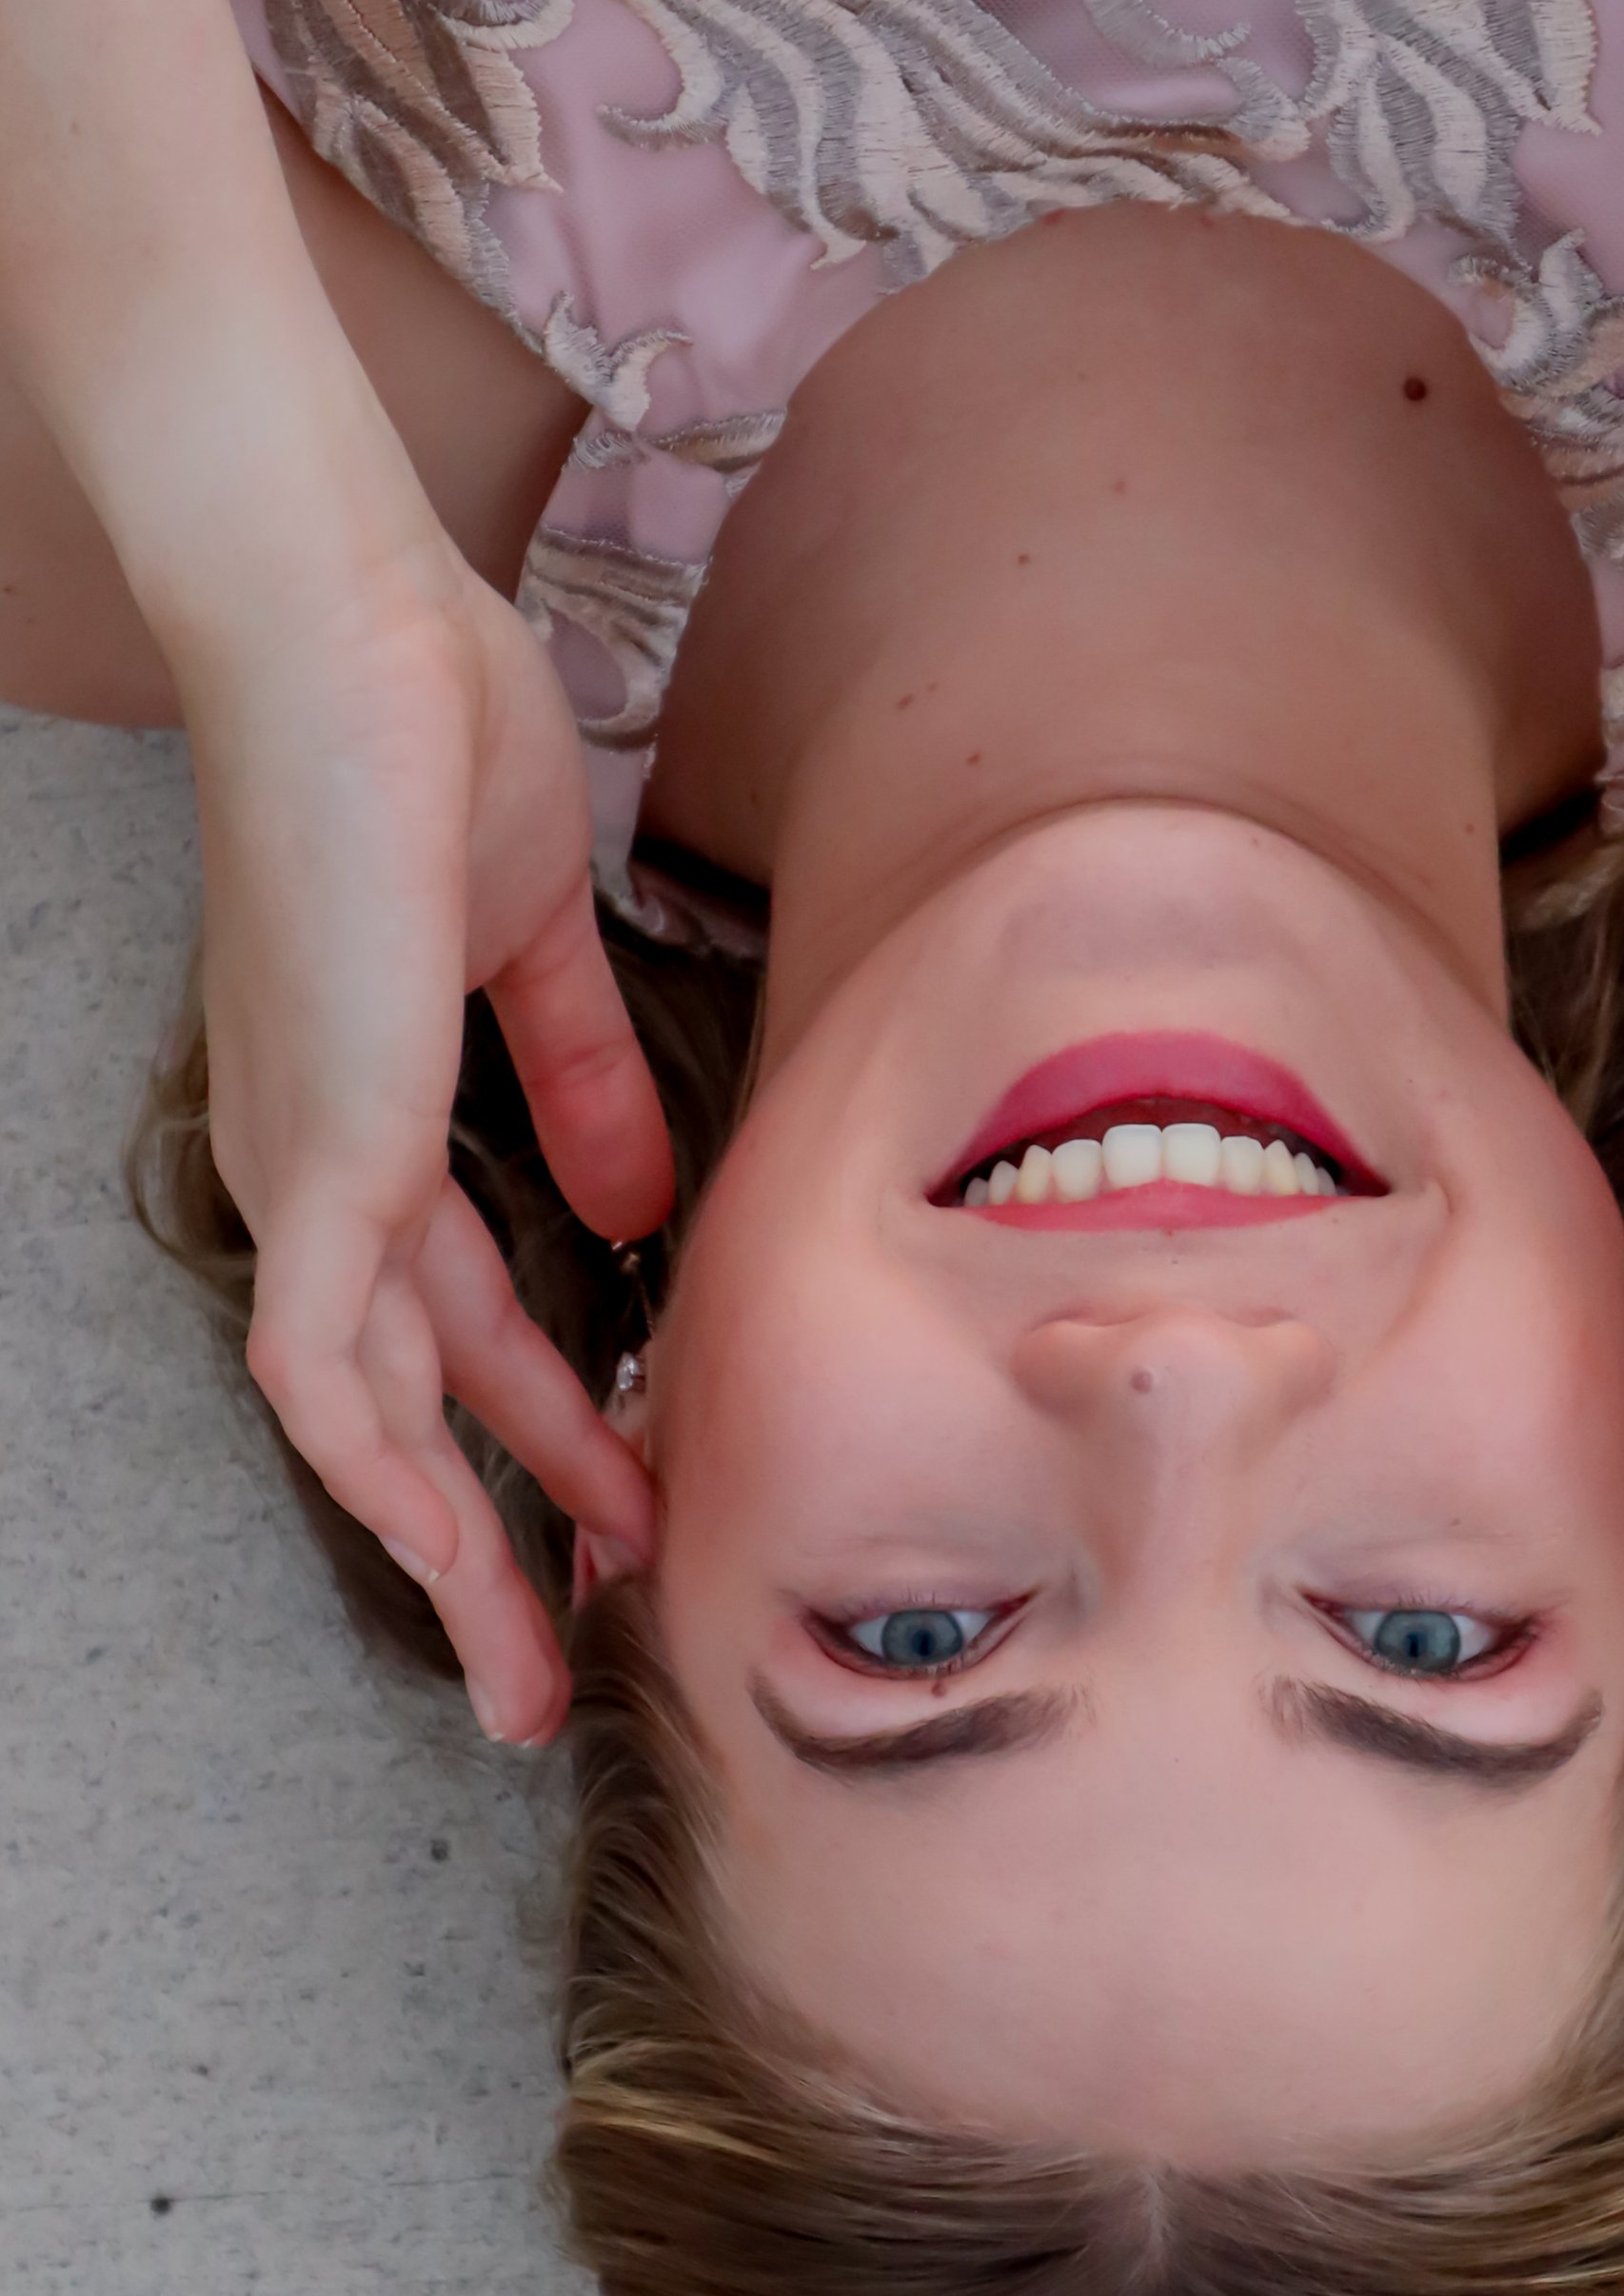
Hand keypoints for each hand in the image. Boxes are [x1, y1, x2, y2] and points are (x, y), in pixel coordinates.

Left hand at [189, 534, 674, 1745]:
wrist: (344, 612)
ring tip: (531, 1672)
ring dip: (449, 1552)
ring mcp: (312, 1164)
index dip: (535, 1440)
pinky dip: (386, 1458)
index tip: (625, 1523)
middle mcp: (323, 1170)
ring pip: (361, 1424)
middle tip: (550, 1683)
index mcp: (370, 1123)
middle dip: (485, 1556)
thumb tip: (639, 1206)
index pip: (452, 1329)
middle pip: (401, 1414)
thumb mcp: (539, 944)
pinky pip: (328, 1353)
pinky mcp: (324, 1147)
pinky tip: (461, 1538)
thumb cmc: (431, 731)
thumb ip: (583, 1078)